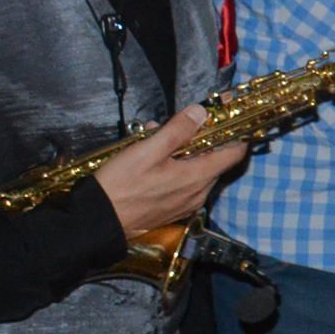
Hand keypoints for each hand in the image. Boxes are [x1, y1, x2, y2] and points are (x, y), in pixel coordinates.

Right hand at [91, 106, 249, 236]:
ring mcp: (187, 204)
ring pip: (196, 171)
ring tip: (154, 138)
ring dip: (183, 152)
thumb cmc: (122, 184)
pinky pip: (184, 184)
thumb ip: (177, 130)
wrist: (99, 221)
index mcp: (198, 177)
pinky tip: (151, 159)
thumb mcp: (148, 150)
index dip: (234, 133)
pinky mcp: (174, 210)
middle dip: (199, 139)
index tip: (223, 118)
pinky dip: (175, 168)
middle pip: (214, 160)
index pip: (235, 154)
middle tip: (175, 125)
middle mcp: (199, 193)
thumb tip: (201, 113)